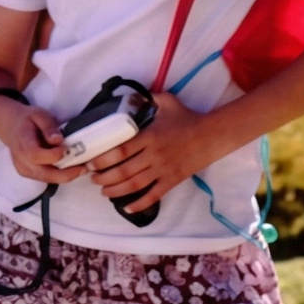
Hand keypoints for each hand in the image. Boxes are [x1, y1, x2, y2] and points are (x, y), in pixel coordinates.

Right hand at [0, 97, 80, 183]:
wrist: (11, 127)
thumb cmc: (27, 119)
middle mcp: (21, 160)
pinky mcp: (27, 173)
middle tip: (83, 168)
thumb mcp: (39, 115)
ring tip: (80, 168)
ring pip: (46, 179)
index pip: (36, 155)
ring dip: (65, 176)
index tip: (66, 148)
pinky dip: (59, 176)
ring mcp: (23, 169)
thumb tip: (58, 140)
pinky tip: (69, 168)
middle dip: (66, 173)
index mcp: (23, 143)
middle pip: (44, 174)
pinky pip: (45, 179)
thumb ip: (48, 127)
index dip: (53, 155)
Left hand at [87, 91, 226, 209]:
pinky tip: (127, 209)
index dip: (102, 160)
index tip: (90, 162)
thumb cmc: (187, 118)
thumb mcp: (167, 102)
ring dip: (115, 191)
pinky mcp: (173, 180)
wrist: (213, 135)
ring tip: (103, 191)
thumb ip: (148, 98)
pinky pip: (154, 195)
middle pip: (123, 171)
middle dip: (103, 178)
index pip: (120, 151)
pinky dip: (140, 204)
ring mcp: (164, 169)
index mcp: (149, 137)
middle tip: (92, 178)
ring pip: (134, 185)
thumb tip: (131, 95)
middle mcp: (154, 155)